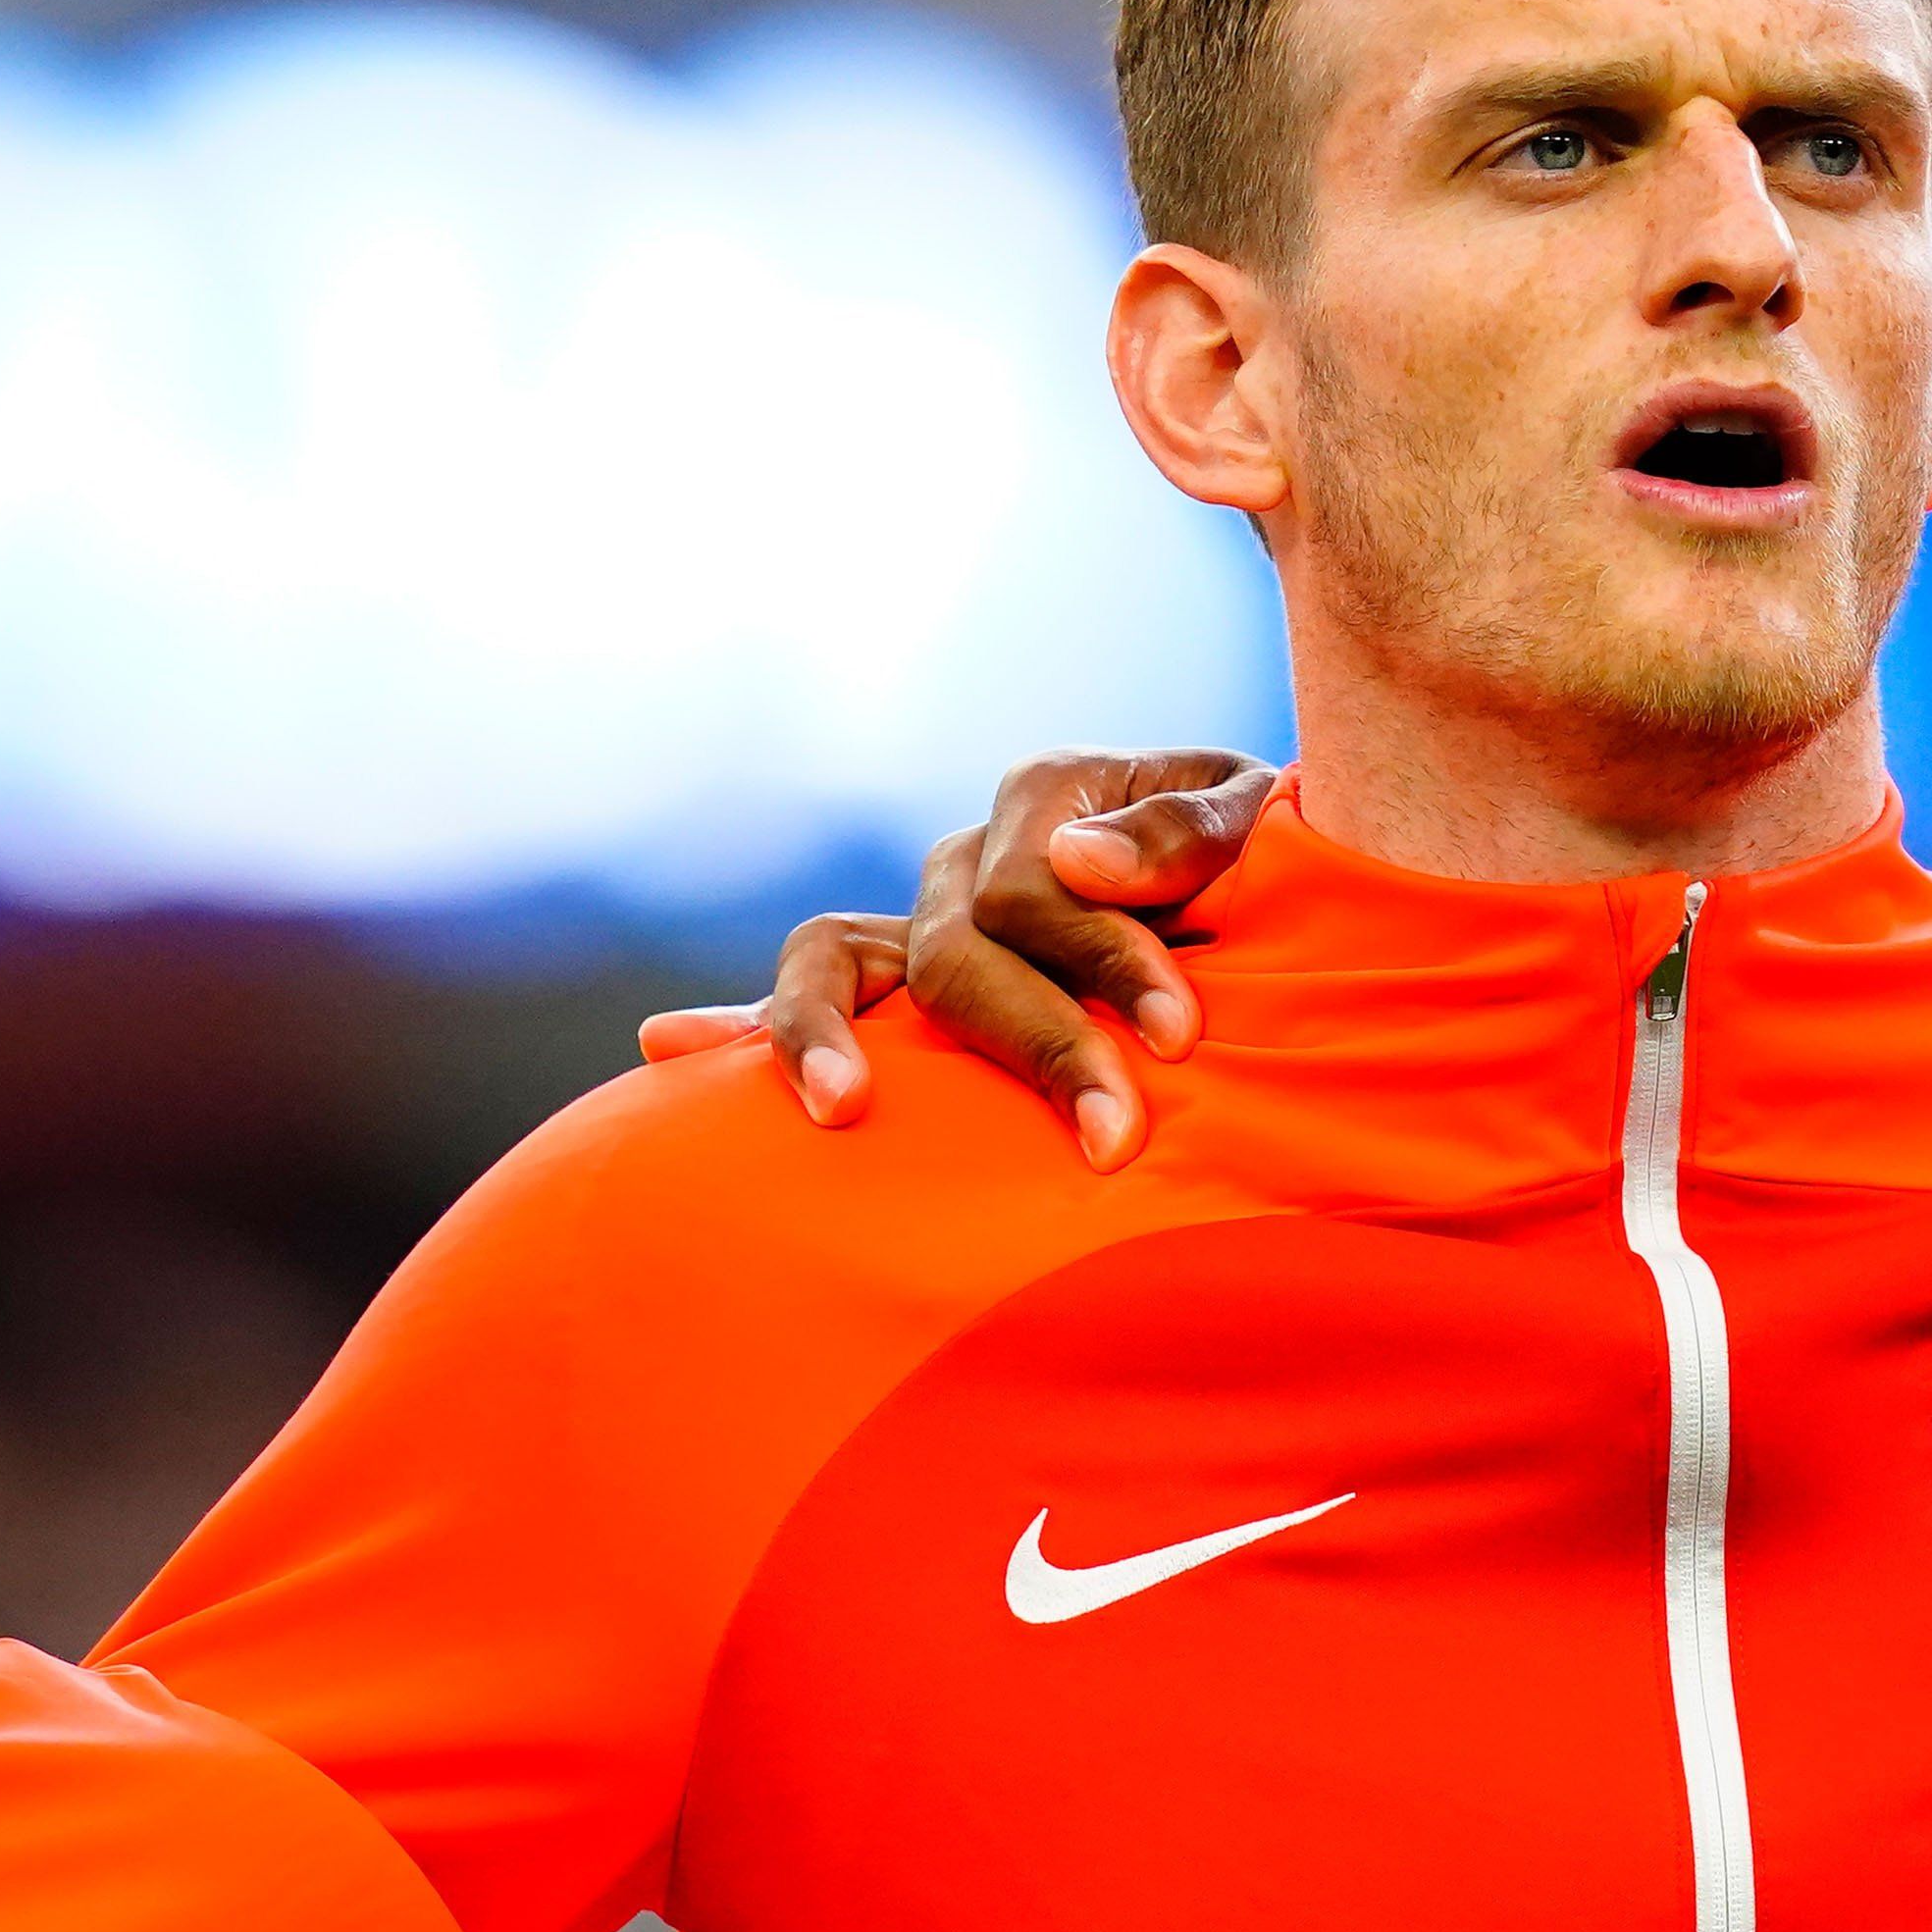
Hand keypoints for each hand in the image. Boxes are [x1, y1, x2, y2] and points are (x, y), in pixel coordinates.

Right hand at [637, 748, 1277, 1169]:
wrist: (1263, 895)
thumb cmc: (1265, 865)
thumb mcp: (1258, 825)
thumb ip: (1188, 830)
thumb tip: (1073, 862)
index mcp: (1048, 796)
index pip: (1040, 883)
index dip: (1105, 958)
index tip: (1179, 1037)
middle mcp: (964, 858)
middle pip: (959, 946)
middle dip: (1039, 1039)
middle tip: (1117, 1135)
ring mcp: (916, 921)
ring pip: (835, 960)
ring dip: (826, 1036)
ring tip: (841, 1107)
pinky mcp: (893, 985)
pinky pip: (804, 990)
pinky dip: (735, 1026)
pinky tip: (666, 1049)